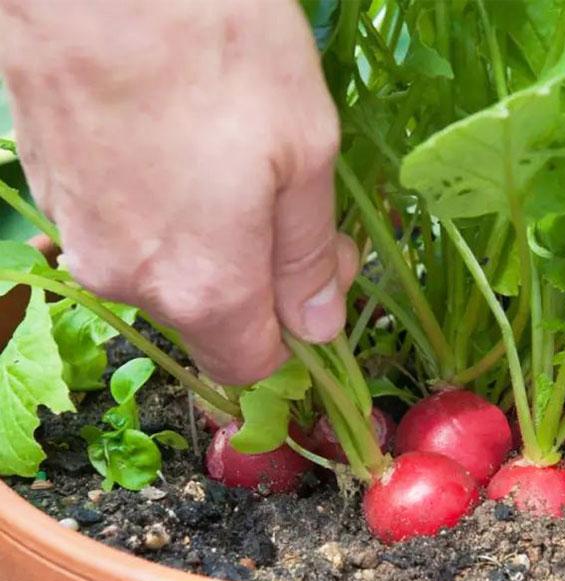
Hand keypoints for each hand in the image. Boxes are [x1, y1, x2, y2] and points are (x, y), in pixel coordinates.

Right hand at [0, 0, 357, 384]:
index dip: (297, 333)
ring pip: (168, 275)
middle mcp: (134, 283)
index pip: (253, 364)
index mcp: (205, 288)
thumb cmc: (215, 44)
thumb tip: (319, 328)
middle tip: (290, 206)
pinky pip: (126, 233)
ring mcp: (83, 240)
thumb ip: (310, 257)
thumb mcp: (304, 151)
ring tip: (232, 164)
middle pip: (212, 322)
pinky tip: (177, 148)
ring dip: (211, 245)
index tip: (324, 271)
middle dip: (259, 285)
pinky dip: (162, 213)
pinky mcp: (55, 195)